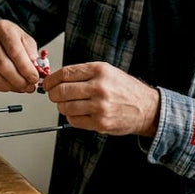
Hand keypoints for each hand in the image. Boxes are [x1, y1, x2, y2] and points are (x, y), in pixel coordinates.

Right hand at [0, 20, 40, 92]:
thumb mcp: (24, 39)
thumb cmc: (8, 37)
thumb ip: (31, 54)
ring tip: (20, 87)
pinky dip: (0, 87)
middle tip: (28, 86)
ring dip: (10, 86)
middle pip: (3, 66)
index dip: (26, 69)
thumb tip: (35, 71)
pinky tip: (9, 86)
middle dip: (18, 80)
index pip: (15, 52)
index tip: (34, 78)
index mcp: (4, 29)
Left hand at [42, 62, 159, 136]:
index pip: (66, 73)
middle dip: (52, 94)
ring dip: (61, 106)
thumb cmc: (126, 90)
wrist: (147, 108)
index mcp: (100, 71)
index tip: (47, 83)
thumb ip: (84, 74)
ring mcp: (100, 106)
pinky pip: (74, 120)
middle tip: (53, 95)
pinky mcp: (100, 122)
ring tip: (67, 104)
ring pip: (65, 107)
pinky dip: (71, 117)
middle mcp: (100, 87)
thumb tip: (58, 78)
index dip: (51, 79)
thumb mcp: (108, 72)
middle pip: (62, 90)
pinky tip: (78, 113)